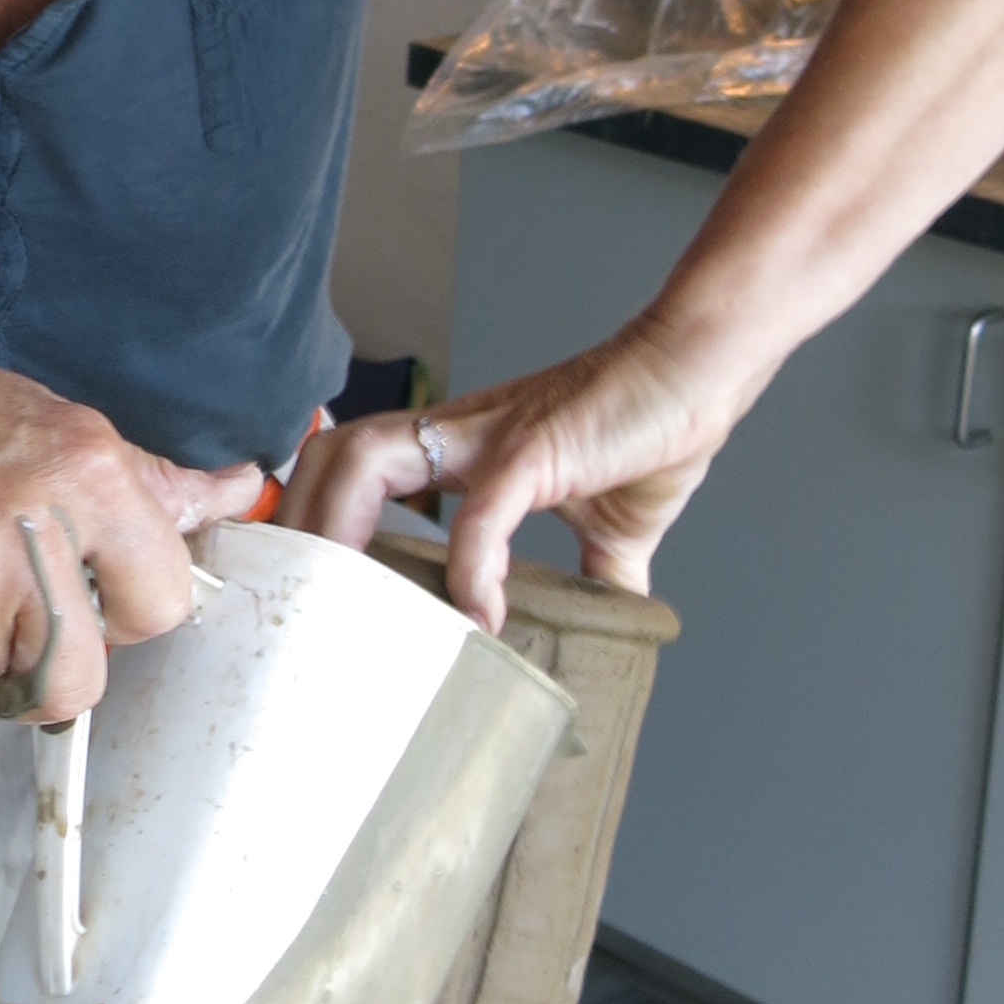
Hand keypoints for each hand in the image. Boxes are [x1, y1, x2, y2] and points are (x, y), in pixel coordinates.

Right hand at [0, 332, 261, 717]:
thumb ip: (151, 481)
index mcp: (88, 473)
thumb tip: (245, 491)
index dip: (124, 610)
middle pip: (82, 678)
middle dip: (47, 659)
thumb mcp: (54, 425)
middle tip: (1, 599)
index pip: (163, 604)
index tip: (85, 589)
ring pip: (3, 688)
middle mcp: (31, 529)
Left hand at [282, 318, 749, 630]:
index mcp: (460, 446)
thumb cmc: (654, 426)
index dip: (317, 515)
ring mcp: (490, 436)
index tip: (310, 585)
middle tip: (306, 605)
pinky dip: (470, 571)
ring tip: (362, 615)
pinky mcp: (536, 450)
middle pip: (332, 457)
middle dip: (301, 525)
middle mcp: (457, 433)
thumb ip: (594, 579)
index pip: (351, 466)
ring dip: (348, 539)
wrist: (702, 368)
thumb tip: (604, 635)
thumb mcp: (614, 528)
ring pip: (368, 464)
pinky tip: (484, 620)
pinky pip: (478, 512)